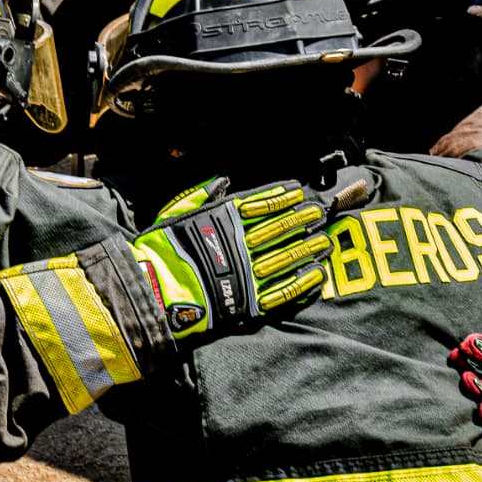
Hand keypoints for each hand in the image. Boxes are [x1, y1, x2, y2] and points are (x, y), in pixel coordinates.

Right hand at [132, 177, 350, 339]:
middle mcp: (242, 244)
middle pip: (280, 229)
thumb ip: (202, 195)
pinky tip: (317, 273)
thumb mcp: (177, 212)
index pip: (262, 204)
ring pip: (287, 257)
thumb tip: (223, 181)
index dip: (282, 197)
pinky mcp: (251, 300)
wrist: (157, 290)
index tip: (299, 192)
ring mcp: (249, 273)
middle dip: (302, 220)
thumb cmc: (164, 249)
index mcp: (225, 221)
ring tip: (325, 241)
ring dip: (308, 248)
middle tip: (319, 214)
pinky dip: (303, 282)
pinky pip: (284, 290)